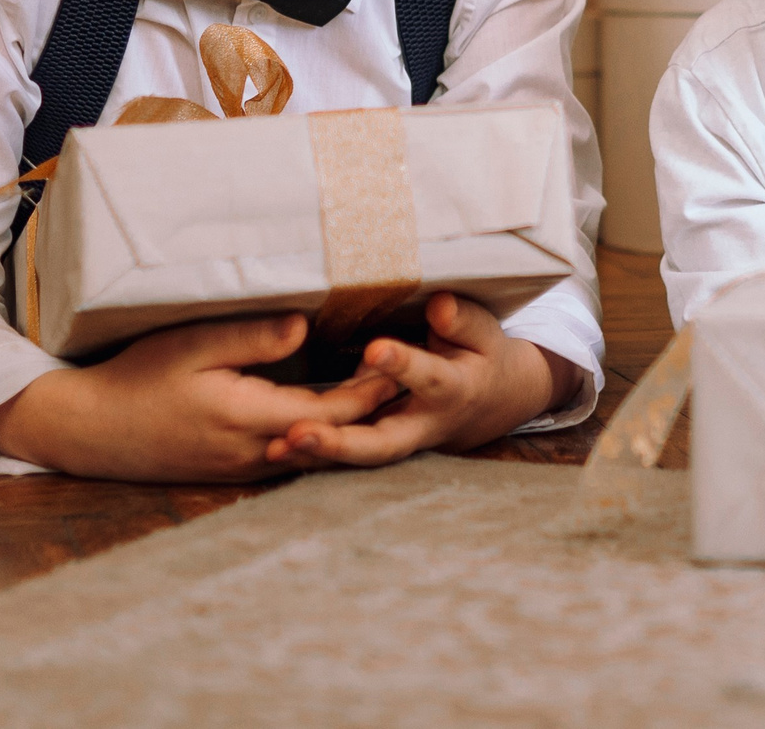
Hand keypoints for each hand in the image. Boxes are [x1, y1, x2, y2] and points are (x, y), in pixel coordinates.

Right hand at [0, 314, 399, 482]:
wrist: (89, 431)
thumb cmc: (137, 378)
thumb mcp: (190, 346)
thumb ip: (251, 337)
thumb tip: (308, 327)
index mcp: (250, 419)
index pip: (333, 408)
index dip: (375, 386)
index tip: (410, 357)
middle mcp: (256, 453)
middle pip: (335, 434)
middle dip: (376, 407)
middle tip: (419, 374)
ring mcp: (246, 467)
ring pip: (318, 450)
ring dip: (354, 425)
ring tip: (393, 392)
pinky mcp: (236, 469)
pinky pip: (294, 455)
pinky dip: (324, 435)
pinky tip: (340, 412)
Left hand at [268, 293, 581, 470]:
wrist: (492, 404)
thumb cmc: (482, 356)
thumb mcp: (485, 334)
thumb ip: (461, 321)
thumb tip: (437, 306)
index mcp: (454, 390)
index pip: (429, 379)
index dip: (404, 366)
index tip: (374, 350)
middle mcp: (423, 425)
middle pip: (383, 444)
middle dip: (341, 443)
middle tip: (299, 431)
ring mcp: (400, 442)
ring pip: (357, 458)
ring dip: (316, 455)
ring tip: (273, 447)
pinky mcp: (379, 445)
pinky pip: (345, 456)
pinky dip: (310, 456)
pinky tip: (272, 449)